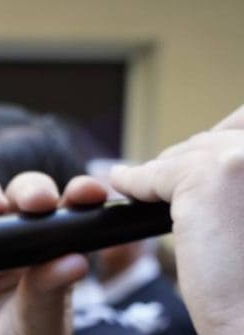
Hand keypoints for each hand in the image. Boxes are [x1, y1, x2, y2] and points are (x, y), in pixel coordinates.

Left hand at [110, 105, 243, 334]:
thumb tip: (226, 168)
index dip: (227, 143)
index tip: (209, 157)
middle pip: (224, 138)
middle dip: (196, 156)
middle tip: (171, 172)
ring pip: (192, 154)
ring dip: (168, 168)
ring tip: (146, 180)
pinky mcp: (210, 179)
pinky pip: (157, 175)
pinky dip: (136, 181)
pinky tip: (121, 183)